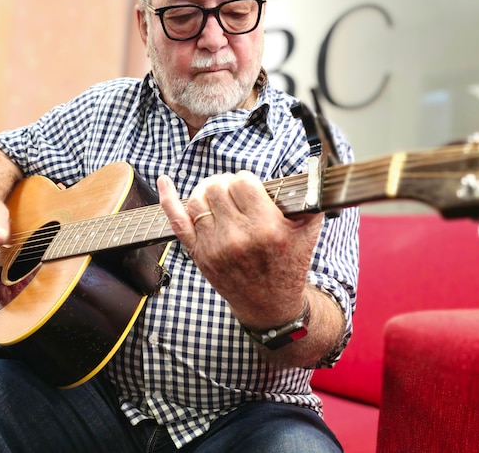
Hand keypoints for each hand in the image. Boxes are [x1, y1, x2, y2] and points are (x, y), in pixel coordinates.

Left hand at [156, 172, 323, 328]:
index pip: (243, 183)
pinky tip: (165, 182)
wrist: (269, 306)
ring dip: (207, 192)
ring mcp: (215, 247)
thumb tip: (312, 172)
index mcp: (267, 229)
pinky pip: (177, 221)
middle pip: (217, 188)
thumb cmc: (289, 265)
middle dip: (226, 185)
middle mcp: (238, 238)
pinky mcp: (199, 255)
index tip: (252, 189)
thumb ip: (310, 199)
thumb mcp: (308, 232)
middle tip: (235, 193)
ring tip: (218, 197)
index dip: (247, 181)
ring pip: (198, 199)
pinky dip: (168, 199)